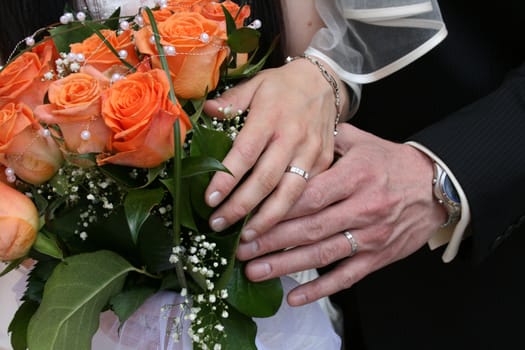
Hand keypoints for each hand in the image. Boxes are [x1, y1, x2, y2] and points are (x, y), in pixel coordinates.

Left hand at [204, 58, 346, 236]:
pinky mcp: (323, 164)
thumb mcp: (255, 84)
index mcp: (270, 117)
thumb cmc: (282, 86)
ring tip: (245, 238)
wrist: (324, 82)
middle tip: (218, 224)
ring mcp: (311, 153)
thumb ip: (231, 100)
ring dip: (266, 220)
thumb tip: (207, 112)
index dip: (226, 179)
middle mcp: (293, 138)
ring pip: (290, 194)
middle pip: (266, 180)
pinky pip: (306, 194)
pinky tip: (272, 228)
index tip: (209, 200)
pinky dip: (288, 214)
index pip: (245, 153)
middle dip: (241, 207)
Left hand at [237, 123, 446, 305]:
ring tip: (254, 270)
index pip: (309, 196)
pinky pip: (347, 276)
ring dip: (286, 264)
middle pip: (309, 227)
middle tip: (239, 249)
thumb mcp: (362, 141)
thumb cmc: (391, 162)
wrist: (435, 187)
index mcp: (355, 176)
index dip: (275, 209)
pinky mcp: (378, 256)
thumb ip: (328, 138)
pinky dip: (320, 289)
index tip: (248, 218)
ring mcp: (371, 235)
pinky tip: (294, 296)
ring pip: (322, 254)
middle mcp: (362, 207)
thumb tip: (292, 131)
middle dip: (271, 240)